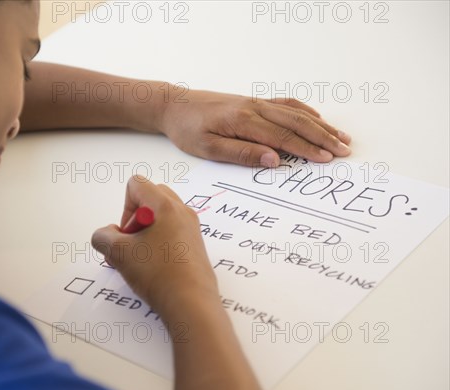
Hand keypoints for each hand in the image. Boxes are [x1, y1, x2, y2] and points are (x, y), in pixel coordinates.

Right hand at [91, 176, 216, 313]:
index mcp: (165, 206)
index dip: (123, 208)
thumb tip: (107, 235)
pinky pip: (172, 232)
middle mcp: (182, 211)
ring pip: (161, 216)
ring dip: (145, 232)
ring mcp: (191, 228)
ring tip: (140, 260)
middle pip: (150, 197)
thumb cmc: (159, 274)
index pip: (136, 185)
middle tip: (131, 245)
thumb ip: (103, 237)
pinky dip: (158, 243)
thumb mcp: (119, 254)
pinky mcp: (195, 245)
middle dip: (134, 218)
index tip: (127, 234)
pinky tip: (154, 268)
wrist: (191, 303)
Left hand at [159, 88, 351, 167]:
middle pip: (296, 123)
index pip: (283, 138)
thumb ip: (242, 153)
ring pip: (295, 112)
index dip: (308, 149)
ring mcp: (255, 102)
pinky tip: (316, 117)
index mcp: (244, 121)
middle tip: (345, 151)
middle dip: (323, 137)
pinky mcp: (253, 101)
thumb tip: (274, 160)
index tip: (328, 159)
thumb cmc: (187, 129)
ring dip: (320, 125)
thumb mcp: (208, 148)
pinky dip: (304, 111)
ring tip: (340, 136)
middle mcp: (254, 108)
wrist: (173, 104)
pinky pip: (285, 104)